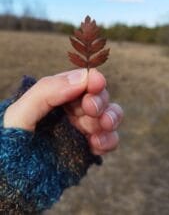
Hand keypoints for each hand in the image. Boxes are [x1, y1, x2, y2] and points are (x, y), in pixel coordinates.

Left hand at [4, 69, 123, 154]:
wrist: (17, 181)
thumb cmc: (12, 143)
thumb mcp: (21, 113)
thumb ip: (46, 91)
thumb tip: (81, 78)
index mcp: (55, 96)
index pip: (78, 80)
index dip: (90, 79)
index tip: (96, 83)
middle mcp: (70, 110)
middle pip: (97, 96)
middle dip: (99, 100)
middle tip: (91, 109)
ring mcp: (81, 129)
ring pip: (109, 114)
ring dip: (111, 117)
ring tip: (102, 125)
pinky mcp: (88, 148)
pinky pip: (109, 139)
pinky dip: (109, 140)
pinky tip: (96, 145)